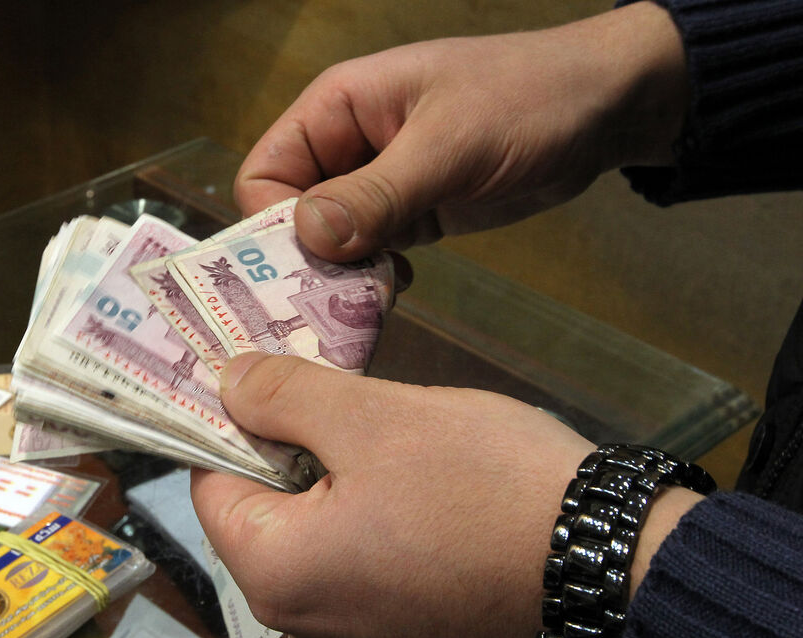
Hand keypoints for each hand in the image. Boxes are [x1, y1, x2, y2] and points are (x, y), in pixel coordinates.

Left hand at [191, 352, 595, 637]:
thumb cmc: (484, 486)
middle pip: (266, 521)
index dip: (238, 426)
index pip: (213, 487)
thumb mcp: (374, 416)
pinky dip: (380, 537)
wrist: (615, 569)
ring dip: (342, 495)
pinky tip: (429, 502)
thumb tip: (227, 384)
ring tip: (399, 450)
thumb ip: (284, 396)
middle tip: (348, 406)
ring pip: (320, 549)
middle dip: (297, 458)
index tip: (273, 385)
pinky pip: (367, 581)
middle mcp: (304, 632)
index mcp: (275, 578)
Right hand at [234, 2, 687, 260]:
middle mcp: (344, 147)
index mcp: (336, 109)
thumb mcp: (451, 144)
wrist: (606, 106)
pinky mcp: (409, 214)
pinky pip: (366, 253)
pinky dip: (372, 277)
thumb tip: (308, 236)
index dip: (272, 224)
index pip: (264, 174)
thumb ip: (378, 192)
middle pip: (288, 215)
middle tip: (333, 306)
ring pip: (327, 242)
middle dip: (304, 261)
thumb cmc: (528, 100)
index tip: (305, 269)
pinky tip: (399, 289)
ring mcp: (377, 184)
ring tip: (369, 302)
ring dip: (339, 276)